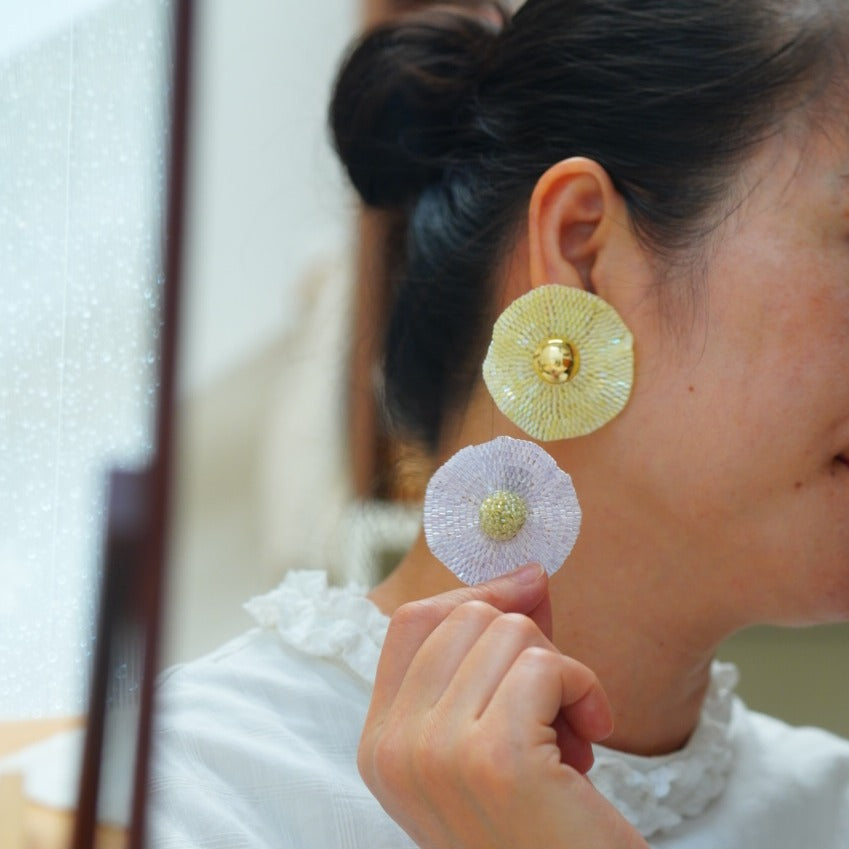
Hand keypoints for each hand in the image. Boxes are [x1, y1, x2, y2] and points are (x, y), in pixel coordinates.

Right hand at [359, 563, 648, 848]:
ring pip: (509, 632)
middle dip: (528, 643)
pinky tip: (592, 738)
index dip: (473, 597)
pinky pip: (546, 666)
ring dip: (560, 672)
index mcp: (379, 744)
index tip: (528, 596)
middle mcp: (392, 747)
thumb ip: (494, 656)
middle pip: (464, 616)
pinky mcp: (495, 758)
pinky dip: (585, 689)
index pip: (411, 622)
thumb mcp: (492, 735)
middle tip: (553, 705)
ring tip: (568, 736)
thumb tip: (530, 575)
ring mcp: (436, 752)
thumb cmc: (539, 824)